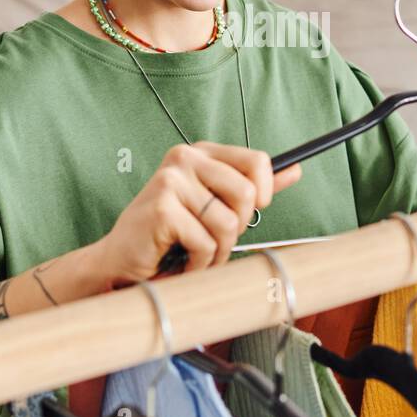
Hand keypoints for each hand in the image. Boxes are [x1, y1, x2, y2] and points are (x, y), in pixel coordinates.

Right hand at [93, 141, 302, 285]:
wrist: (121, 263)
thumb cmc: (170, 236)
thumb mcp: (216, 205)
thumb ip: (253, 186)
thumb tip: (295, 169)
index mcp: (200, 153)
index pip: (257, 160)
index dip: (263, 193)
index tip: (252, 211)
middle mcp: (184, 158)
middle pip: (247, 194)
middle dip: (237, 228)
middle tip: (210, 237)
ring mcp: (171, 181)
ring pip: (228, 223)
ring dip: (217, 251)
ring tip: (193, 252)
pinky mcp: (162, 208)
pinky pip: (206, 243)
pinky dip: (199, 263)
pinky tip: (180, 261)